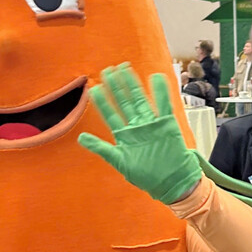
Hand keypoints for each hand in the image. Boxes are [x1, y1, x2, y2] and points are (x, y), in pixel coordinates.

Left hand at [79, 64, 201, 205]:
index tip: (94, 86)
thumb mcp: (120, 162)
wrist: (172, 184)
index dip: (103, 100)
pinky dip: (161, 92)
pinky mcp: (167, 125)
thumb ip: (101, 148)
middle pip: (124, 102)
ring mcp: (151, 124)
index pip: (110, 114)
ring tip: (125, 68)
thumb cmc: (147, 176)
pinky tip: (156, 77)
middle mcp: (137, 126)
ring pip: (141, 99)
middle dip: (116, 86)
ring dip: (133, 84)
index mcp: (124, 135)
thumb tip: (80, 138)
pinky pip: (164, 105)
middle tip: (108, 69)